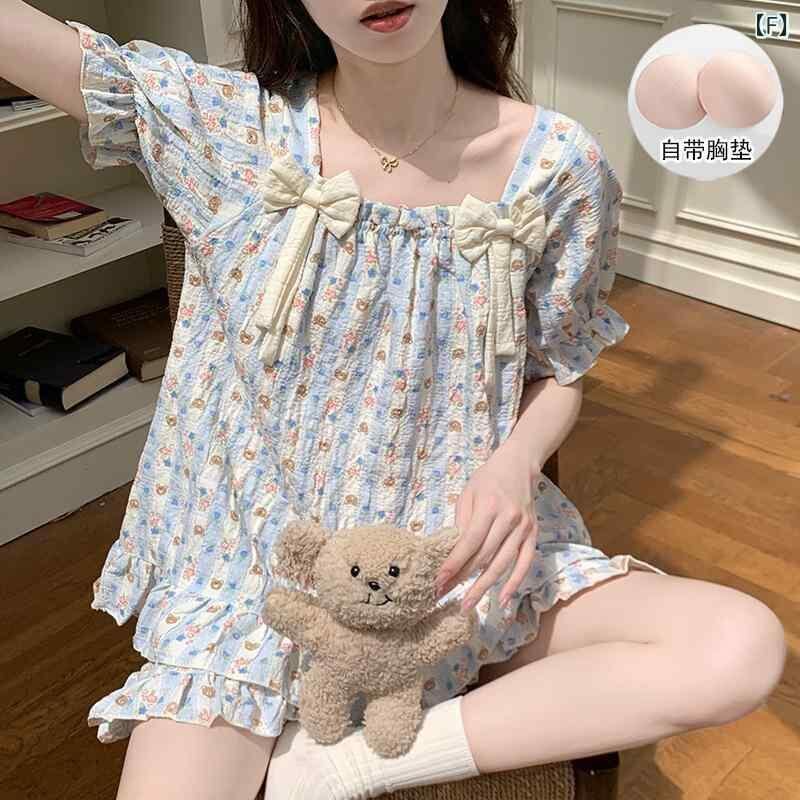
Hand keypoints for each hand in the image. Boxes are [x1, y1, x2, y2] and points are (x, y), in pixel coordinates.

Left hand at [434, 448, 540, 613]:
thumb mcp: (468, 493)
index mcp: (490, 506)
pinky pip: (525, 563)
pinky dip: (514, 583)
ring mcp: (524, 528)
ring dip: (484, 587)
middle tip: (445, 596)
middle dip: (463, 578)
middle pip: (484, 556)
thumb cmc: (488, 478)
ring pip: (503, 564)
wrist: (519, 465)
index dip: (454, 563)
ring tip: (467, 604)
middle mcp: (509, 518)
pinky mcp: (533, 534)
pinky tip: (501, 600)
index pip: (470, 541)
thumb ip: (462, 521)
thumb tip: (453, 552)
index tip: (439, 580)